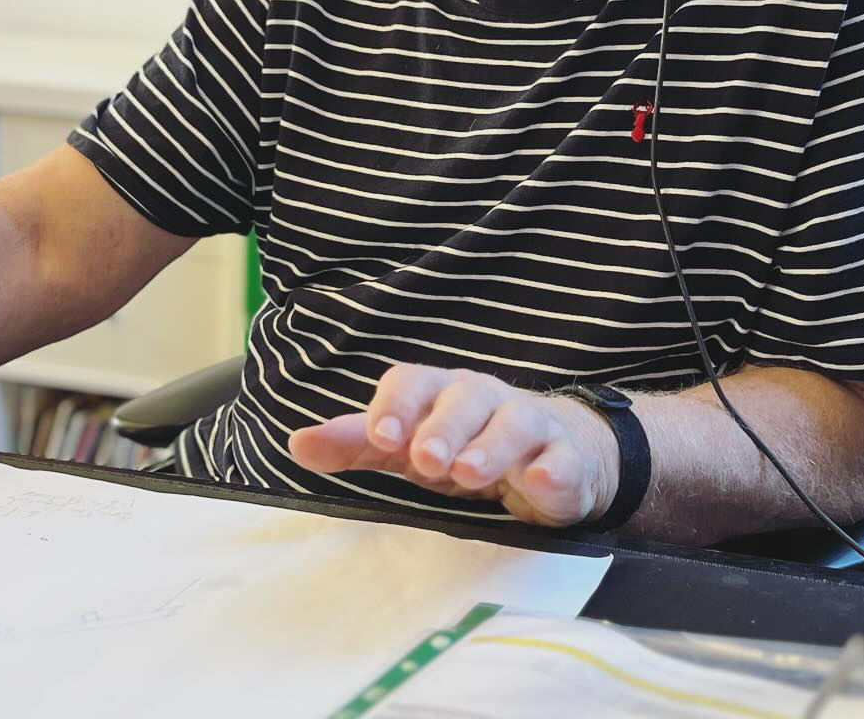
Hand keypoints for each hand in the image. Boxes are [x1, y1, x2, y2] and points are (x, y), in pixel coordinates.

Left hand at [287, 365, 619, 526]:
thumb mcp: (409, 446)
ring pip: (513, 423)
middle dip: (443, 427)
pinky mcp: (566, 458)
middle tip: (426, 460)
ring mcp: (529, 425)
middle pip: (465, 398)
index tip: (380, 436)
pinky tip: (540, 481)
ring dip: (491, 446)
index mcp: (440, 393)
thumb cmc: (466, 448)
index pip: (414, 382)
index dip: (396, 406)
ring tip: (469, 473)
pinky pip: (563, 458)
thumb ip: (357, 444)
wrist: (556, 453)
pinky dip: (552, 468)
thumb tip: (297, 443)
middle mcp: (484, 400)